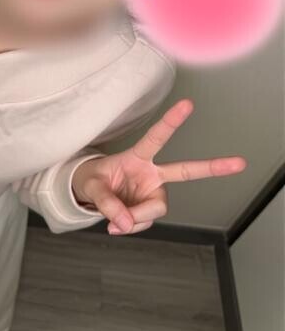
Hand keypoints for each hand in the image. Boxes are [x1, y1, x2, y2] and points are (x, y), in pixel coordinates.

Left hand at [72, 99, 246, 234]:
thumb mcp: (92, 187)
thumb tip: (126, 223)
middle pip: (185, 171)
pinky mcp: (151, 208)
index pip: (155, 138)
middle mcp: (152, 173)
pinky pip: (144, 223)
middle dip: (213, 167)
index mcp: (137, 157)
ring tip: (114, 219)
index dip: (171, 122)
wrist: (90, 193)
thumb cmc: (93, 180)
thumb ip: (107, 204)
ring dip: (135, 218)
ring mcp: (154, 192)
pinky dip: (130, 227)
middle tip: (240, 162)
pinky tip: (118, 224)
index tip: (188, 104)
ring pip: (154, 210)